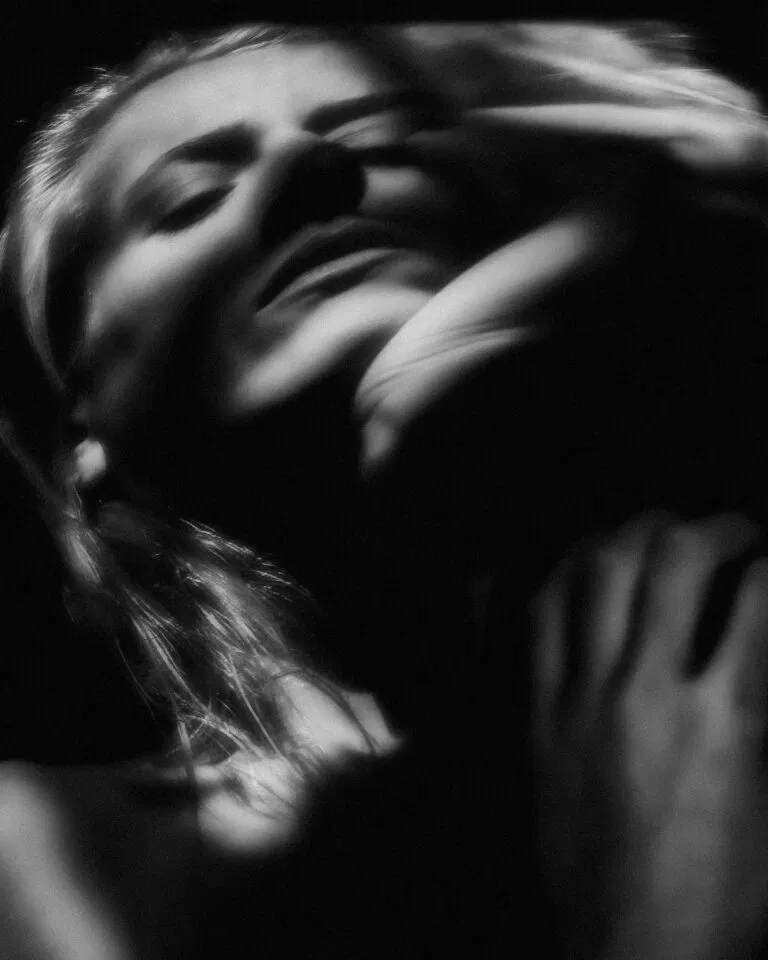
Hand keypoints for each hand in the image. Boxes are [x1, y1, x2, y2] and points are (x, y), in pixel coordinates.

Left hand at [532, 512, 767, 959]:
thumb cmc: (725, 895)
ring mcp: (583, 698)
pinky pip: (541, 619)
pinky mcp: (540, 716)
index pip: (762, 599)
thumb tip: (757, 646)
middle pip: (675, 563)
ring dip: (637, 533)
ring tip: (662, 527)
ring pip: (600, 575)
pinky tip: (587, 559)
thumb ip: (765, 709)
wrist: (634, 954)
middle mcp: (648, 692)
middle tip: (732, 532)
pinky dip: (567, 573)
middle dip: (713, 528)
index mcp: (727, 720)